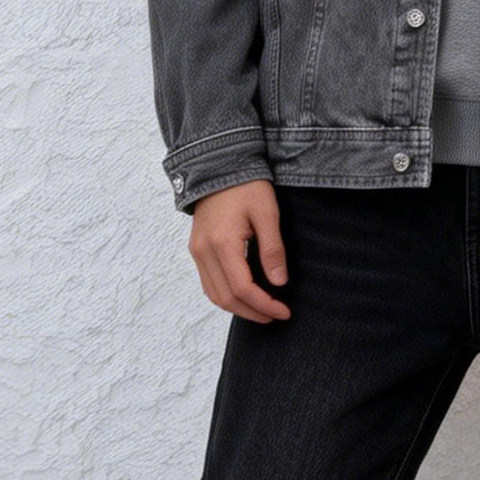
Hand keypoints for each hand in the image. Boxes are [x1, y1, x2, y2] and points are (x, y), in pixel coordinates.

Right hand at [188, 178, 291, 322]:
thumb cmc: (246, 185)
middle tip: (275, 315)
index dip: (264, 304)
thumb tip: (279, 283)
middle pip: (226, 298)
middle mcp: (203, 251)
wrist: (220, 164)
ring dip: (237, 308)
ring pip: (214, 294)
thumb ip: (273, 249)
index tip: (284, 311)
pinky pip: (208, 282)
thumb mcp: (267, 212)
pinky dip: (225, 295)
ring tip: (262, 310)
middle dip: (252, 312)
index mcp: (222, 243)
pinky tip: (243, 295)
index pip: (242, 288)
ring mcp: (197, 251)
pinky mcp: (196, 248)